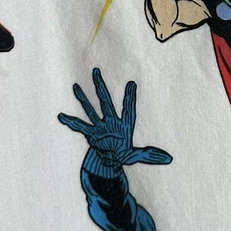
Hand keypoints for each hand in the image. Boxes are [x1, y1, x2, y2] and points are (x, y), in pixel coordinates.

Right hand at [58, 68, 172, 169]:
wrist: (110, 159)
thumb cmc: (125, 153)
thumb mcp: (137, 156)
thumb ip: (151, 156)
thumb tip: (169, 159)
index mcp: (124, 124)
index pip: (129, 109)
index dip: (130, 97)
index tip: (132, 84)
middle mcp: (110, 121)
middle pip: (105, 100)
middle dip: (100, 86)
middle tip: (96, 70)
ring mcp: (99, 126)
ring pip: (90, 109)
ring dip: (83, 98)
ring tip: (75, 86)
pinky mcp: (91, 134)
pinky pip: (80, 126)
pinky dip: (71, 122)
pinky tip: (61, 115)